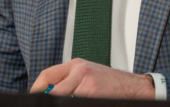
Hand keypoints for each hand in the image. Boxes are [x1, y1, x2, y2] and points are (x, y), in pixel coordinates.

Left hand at [30, 58, 154, 98]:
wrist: (135, 88)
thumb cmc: (113, 84)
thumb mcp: (89, 75)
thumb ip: (70, 80)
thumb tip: (50, 92)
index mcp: (76, 65)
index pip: (47, 75)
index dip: (37, 88)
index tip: (34, 96)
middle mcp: (79, 70)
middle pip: (51, 86)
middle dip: (47, 97)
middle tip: (45, 103)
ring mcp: (85, 81)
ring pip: (62, 97)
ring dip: (63, 101)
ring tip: (73, 100)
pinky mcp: (92, 92)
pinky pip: (76, 101)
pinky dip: (76, 103)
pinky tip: (85, 101)